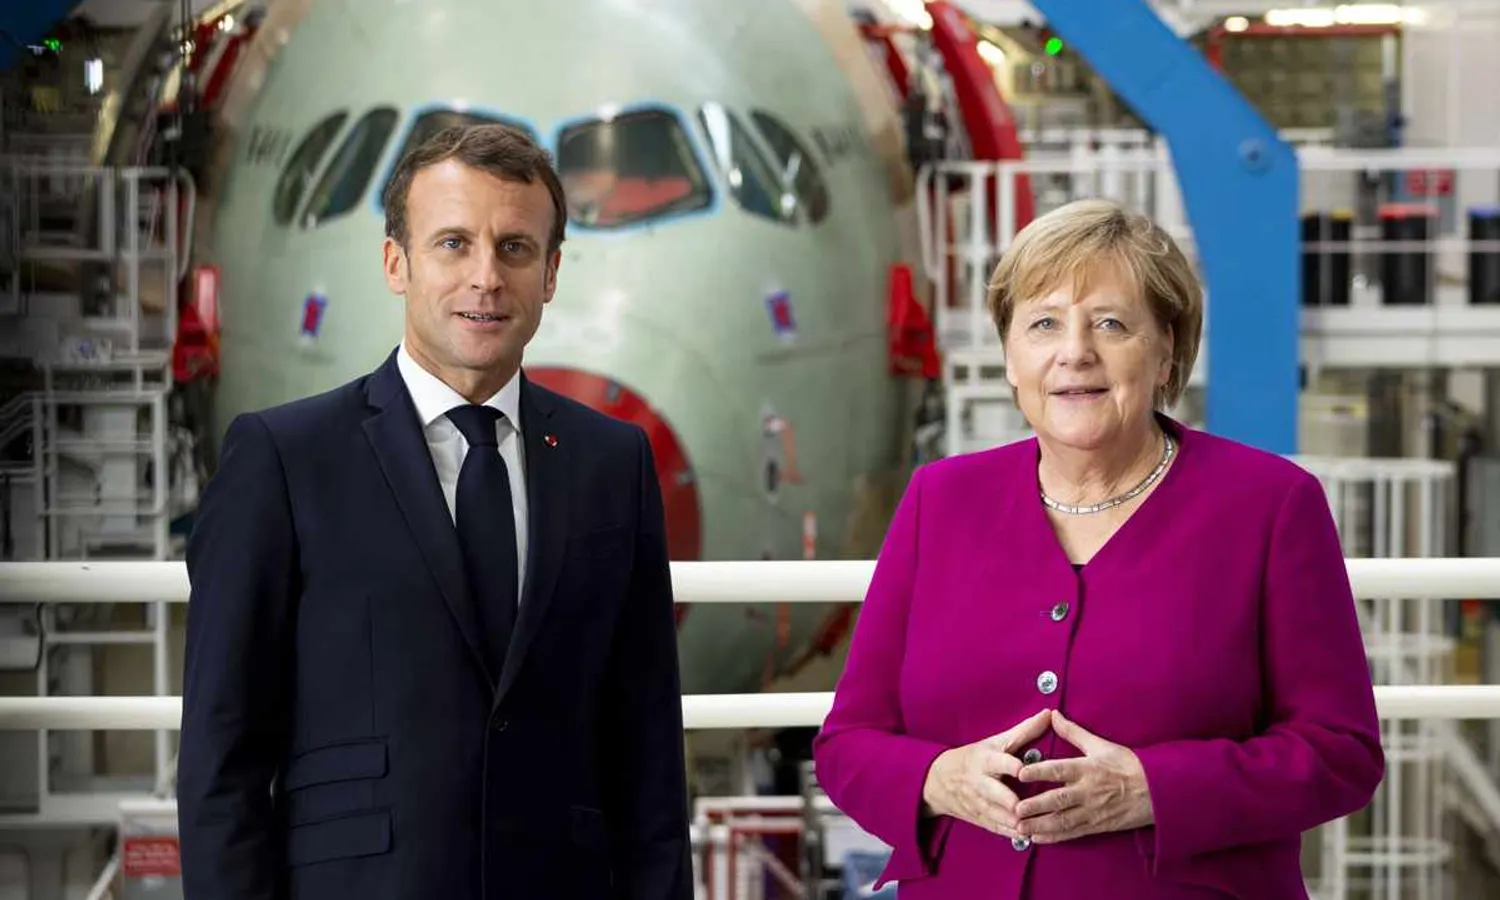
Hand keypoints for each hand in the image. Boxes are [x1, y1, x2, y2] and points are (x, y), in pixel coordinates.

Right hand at [920, 709, 1052, 838]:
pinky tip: (1024, 836)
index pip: (998, 761)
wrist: (938, 780)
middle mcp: (980, 781)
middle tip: (1024, 808)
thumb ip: (1024, 731)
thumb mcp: (995, 742)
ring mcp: (977, 801)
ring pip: (994, 814)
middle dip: (1008, 801)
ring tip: (1030, 827)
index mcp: (985, 760)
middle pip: (993, 792)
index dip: (1010, 765)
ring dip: (1011, 822)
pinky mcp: (979, 817)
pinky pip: (994, 827)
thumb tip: (1049, 714)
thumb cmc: (974, 757)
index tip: (1023, 771)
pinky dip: (1008, 833)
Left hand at [1013, 710, 1153, 843]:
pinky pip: (1073, 833)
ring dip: (1040, 825)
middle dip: (1035, 806)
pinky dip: (1055, 837)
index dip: (1039, 771)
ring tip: (1020, 828)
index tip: (1021, 773)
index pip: (1059, 770)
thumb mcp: (1101, 745)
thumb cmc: (1129, 764)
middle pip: (1058, 800)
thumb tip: (1053, 715)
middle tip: (1015, 809)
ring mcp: (1092, 811)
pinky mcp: (1097, 825)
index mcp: (1087, 769)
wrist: (1158, 791)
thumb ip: (1073, 732)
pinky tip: (1038, 838)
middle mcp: (1087, 791)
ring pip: (1062, 820)